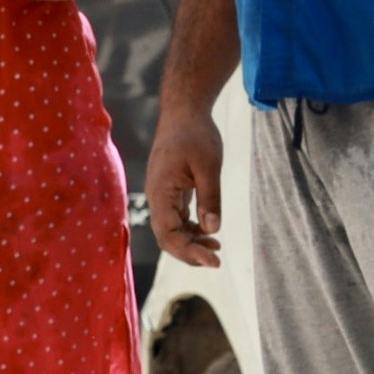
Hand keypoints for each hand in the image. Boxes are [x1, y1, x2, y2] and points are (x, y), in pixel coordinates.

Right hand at [147, 100, 224, 268]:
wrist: (183, 113)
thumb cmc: (196, 135)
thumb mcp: (209, 166)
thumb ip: (210, 198)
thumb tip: (213, 230)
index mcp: (160, 192)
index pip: (168, 233)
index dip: (189, 251)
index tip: (215, 260)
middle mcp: (157, 197)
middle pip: (166, 237)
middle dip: (189, 253)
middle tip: (217, 260)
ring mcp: (162, 195)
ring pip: (170, 230)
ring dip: (191, 243)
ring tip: (217, 248)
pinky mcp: (170, 191)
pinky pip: (175, 219)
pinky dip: (190, 230)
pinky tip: (208, 232)